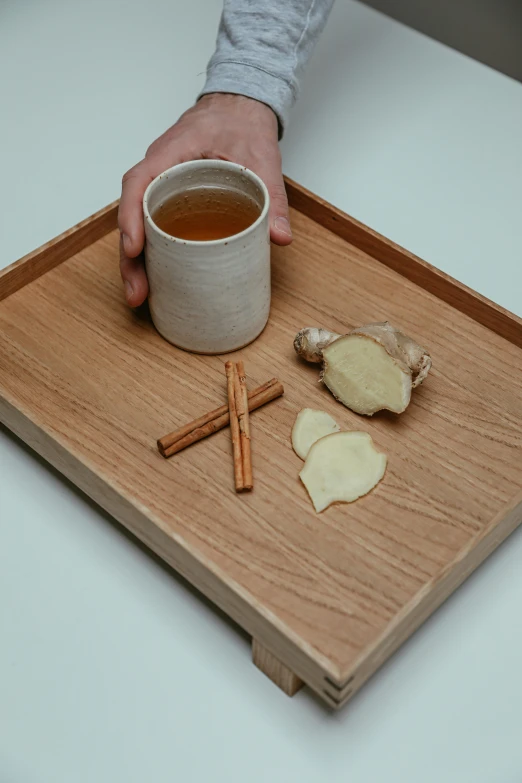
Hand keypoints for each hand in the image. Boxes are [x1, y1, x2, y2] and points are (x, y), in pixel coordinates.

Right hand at [118, 93, 291, 306]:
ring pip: (137, 224)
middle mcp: (158, 170)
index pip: (138, 183)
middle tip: (138, 292)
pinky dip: (150, 252)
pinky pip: (152, 224)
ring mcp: (160, 186)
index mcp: (171, 152)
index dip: (131, 216)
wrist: (240, 108)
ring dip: (135, 261)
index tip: (135, 248)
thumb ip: (273, 198)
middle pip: (130, 214)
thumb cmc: (242, 124)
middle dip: (130, 257)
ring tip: (142, 294)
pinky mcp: (169, 199)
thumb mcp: (262, 159)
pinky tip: (155, 278)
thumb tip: (280, 238)